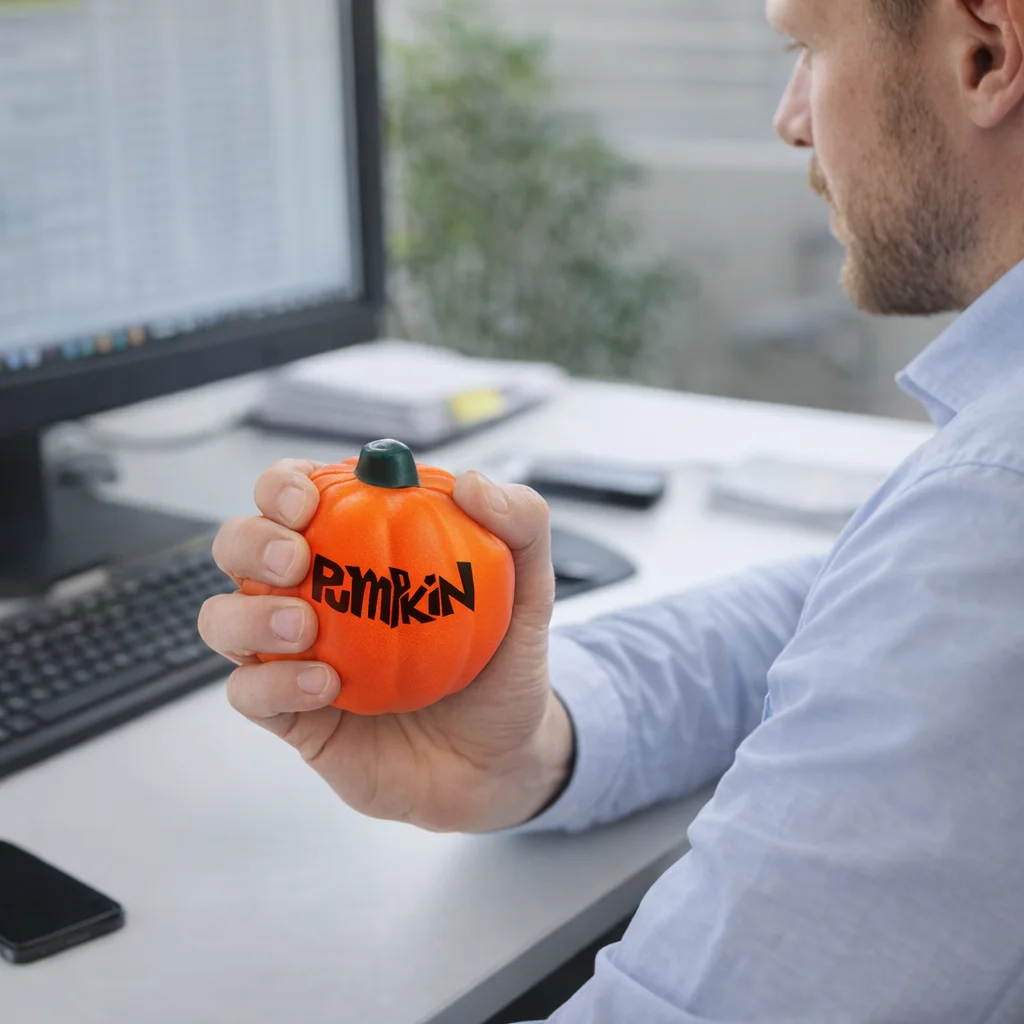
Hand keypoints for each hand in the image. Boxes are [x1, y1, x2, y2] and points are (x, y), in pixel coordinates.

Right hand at [199, 459, 573, 831]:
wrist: (500, 761)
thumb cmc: (502, 668)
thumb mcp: (530, 593)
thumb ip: (521, 527)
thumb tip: (474, 484)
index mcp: (357, 546)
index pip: (297, 496)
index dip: (284, 485)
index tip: (307, 498)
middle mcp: (314, 593)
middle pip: (241, 546)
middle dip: (251, 541)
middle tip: (296, 559)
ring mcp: (295, 655)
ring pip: (224, 618)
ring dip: (250, 614)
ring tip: (304, 627)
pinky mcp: (290, 714)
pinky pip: (249, 692)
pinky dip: (274, 683)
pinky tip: (325, 685)